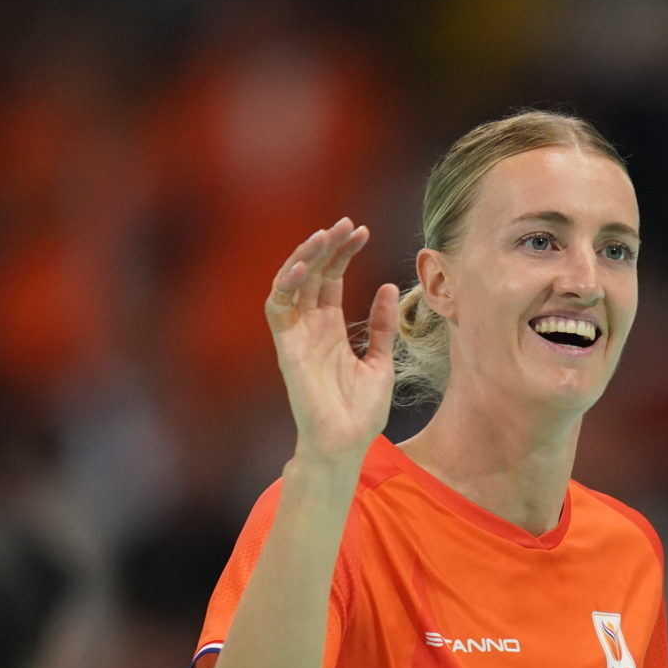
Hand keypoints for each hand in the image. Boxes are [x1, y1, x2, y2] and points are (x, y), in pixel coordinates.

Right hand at [265, 220, 398, 466]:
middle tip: (346, 224)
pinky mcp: (286, 348)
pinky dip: (286, 285)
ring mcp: (296, 336)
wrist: (346, 444)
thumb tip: (390, 286)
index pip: (332, 279)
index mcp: (330, 328)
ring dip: (305, 257)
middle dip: (328, 246)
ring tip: (325, 235)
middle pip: (313, 275)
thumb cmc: (361, 411)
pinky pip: (277, 309)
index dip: (344, 253)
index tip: (362, 231)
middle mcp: (310, 327)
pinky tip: (305, 266)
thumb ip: (382, 326)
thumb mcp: (381, 360)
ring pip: (291, 284)